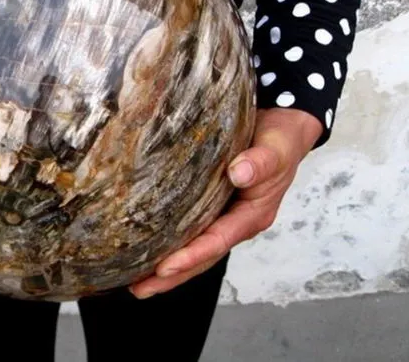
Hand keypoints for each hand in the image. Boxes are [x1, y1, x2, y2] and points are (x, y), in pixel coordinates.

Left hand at [128, 107, 322, 298]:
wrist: (282, 128)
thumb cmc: (280, 140)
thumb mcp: (275, 149)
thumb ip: (261, 162)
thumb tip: (238, 173)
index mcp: (252, 215)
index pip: (217, 241)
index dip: (191, 255)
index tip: (164, 267)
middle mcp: (235, 222)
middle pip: (201, 256)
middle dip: (171, 275)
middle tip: (139, 289)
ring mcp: (223, 216)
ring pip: (193, 248)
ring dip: (166, 266)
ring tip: (134, 280)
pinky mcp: (210, 205)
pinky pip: (188, 228)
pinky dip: (169, 242)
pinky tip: (145, 247)